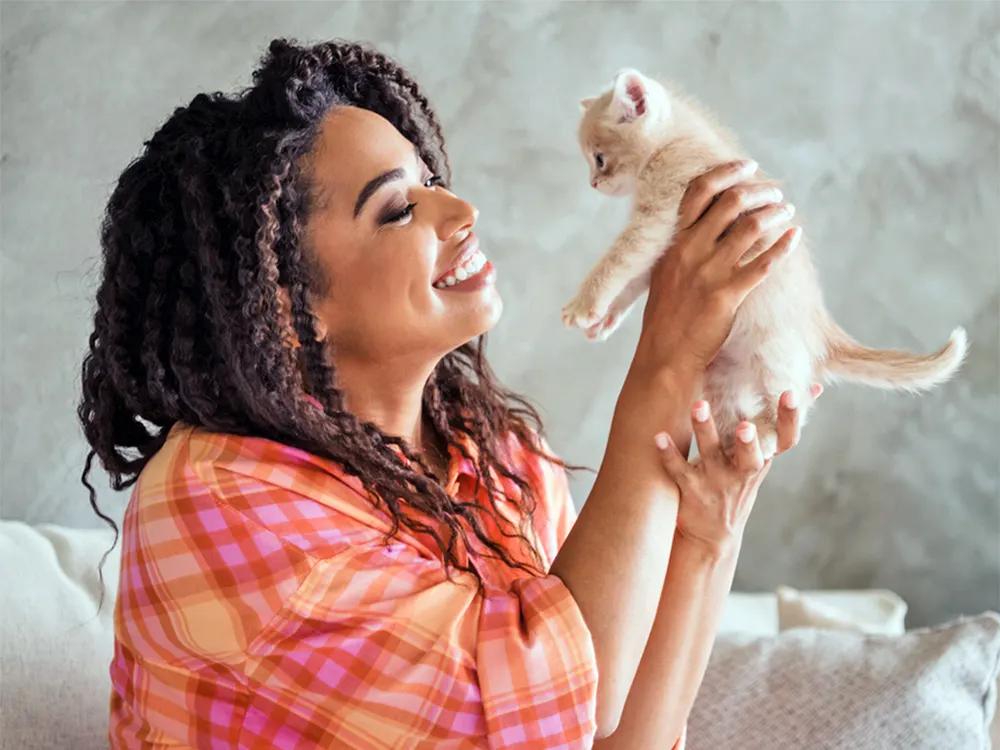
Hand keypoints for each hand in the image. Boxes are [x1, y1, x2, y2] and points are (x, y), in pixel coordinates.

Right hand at [633, 160, 801, 376]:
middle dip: (760, 191)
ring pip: (751, 226)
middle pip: (731, 202)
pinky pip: (764, 263)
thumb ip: (685, 247)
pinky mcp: (728, 295)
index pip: (698, 192)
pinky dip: (784, 246)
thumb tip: (711, 224)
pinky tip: (795, 237)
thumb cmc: (666, 317)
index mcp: (674, 243)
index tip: (747, 166)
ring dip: (775, 213)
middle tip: (775, 193)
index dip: (726, 173)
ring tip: (786, 211)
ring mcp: (710, 272)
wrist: (665, 355)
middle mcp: (691, 251)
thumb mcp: (666, 274)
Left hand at [652, 383, 822, 554]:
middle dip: (749, 441)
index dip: (791, 419)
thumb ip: (781, 425)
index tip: (791, 393)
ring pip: (712, 456)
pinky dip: (669, 454)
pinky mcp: (692, 490)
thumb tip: (815, 387)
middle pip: (751, 457)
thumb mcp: (764, 458)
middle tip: (746, 425)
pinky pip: (679, 470)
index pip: (786, 441)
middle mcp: (742, 472)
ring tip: (698, 406)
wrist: (713, 535)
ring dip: (705, 430)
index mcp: (763, 460)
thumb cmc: (739, 483)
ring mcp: (717, 483)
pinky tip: (658, 436)